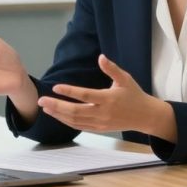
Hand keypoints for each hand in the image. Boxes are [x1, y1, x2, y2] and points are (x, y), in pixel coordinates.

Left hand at [38, 55, 169, 135]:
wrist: (144, 116)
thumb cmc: (134, 94)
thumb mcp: (125, 79)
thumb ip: (112, 69)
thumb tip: (101, 57)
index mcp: (109, 99)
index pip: (85, 95)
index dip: (69, 91)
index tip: (55, 87)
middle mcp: (103, 112)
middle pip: (75, 111)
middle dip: (57, 106)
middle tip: (42, 100)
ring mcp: (100, 122)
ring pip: (75, 120)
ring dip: (59, 115)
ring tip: (46, 108)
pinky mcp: (99, 129)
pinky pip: (80, 126)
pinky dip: (67, 122)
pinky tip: (58, 116)